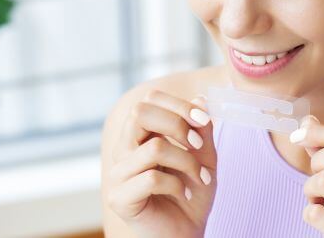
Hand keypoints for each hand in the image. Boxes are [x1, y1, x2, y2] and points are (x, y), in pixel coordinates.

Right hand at [106, 90, 216, 237]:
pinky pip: (151, 178)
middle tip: (197, 145)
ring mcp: (118, 173)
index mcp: (141, 134)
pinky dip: (177, 185)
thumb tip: (200, 100)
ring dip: (186, 161)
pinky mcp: (119, 197)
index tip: (204, 121)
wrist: (186, 233)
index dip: (178, 105)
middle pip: (140, 112)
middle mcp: (124, 149)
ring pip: (153, 148)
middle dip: (178, 124)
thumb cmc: (192, 194)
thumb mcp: (204, 157)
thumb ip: (201, 129)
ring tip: (200, 178)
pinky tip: (186, 195)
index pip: (149, 100)